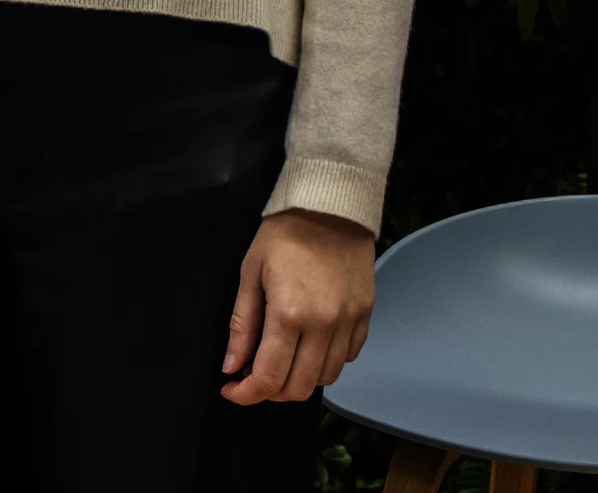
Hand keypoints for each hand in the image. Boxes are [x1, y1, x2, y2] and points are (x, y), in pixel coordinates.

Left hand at [220, 208, 374, 403]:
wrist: (331, 204)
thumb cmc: (285, 234)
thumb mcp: (251, 273)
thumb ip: (242, 324)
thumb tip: (232, 367)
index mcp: (288, 315)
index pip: (268, 378)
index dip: (246, 394)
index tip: (232, 388)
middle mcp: (323, 325)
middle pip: (299, 388)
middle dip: (271, 391)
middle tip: (256, 374)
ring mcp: (349, 322)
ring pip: (326, 378)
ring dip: (300, 378)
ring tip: (284, 359)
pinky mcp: (365, 314)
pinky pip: (348, 357)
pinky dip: (327, 362)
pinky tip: (311, 345)